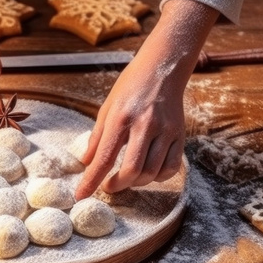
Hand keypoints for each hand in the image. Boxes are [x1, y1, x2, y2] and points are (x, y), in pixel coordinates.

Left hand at [74, 0, 218, 198]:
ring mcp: (165, 131)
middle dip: (117, 185)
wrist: (163, 67)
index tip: (81, 195)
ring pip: (152, 172)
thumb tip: (86, 163)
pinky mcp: (180, 135)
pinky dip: (158, 177)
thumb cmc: (131, 86)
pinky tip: (148, 172)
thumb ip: (97, 137)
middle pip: (132, 171)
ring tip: (127, 177)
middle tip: (109, 186)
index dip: (91, 181)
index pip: (104, 158)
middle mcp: (145, 125)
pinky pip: (171, 168)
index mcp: (121, 117)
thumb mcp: (107, 107)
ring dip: (136, 182)